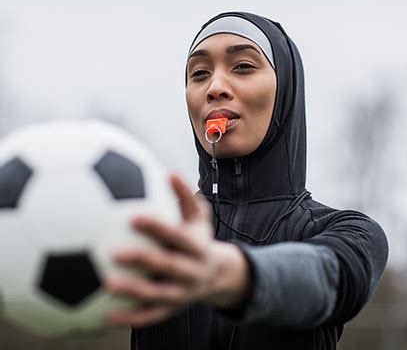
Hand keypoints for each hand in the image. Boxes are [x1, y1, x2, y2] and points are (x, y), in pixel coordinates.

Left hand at [106, 174, 249, 326]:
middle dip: (145, 259)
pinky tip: (106, 317)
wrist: (216, 276)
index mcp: (197, 247)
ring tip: (108, 285)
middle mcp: (192, 271)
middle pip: (169, 266)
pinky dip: (130, 318)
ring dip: (135, 292)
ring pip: (159, 295)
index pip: (178, 236)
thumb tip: (170, 172)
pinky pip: (150, 317)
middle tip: (115, 252)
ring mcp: (182, 293)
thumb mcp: (199, 218)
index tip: (133, 217)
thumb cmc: (198, 239)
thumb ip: (185, 196)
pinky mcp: (171, 310)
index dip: (158, 228)